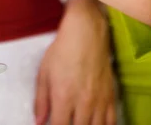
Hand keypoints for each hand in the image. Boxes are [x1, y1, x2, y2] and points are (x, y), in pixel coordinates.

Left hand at [35, 0, 116, 124]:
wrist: (86, 35)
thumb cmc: (62, 52)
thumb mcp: (44, 73)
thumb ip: (41, 100)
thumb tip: (39, 121)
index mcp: (63, 97)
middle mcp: (83, 103)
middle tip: (65, 122)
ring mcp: (99, 101)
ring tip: (79, 122)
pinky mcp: (110, 97)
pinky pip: (111, 121)